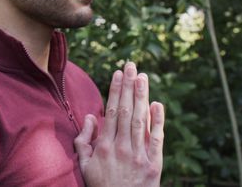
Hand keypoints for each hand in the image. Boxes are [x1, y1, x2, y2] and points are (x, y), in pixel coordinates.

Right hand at [74, 62, 164, 186]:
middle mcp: (121, 147)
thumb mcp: (84, 166)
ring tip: (143, 77)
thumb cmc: (101, 186)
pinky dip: (158, 121)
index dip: (116, 90)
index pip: (112, 112)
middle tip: (132, 65)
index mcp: (104, 146)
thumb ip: (83, 141)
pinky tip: (157, 104)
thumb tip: (90, 116)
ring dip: (142, 96)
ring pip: (141, 120)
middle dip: (129, 86)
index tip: (119, 73)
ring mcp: (139, 155)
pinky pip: (157, 139)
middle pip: (127, 111)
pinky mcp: (154, 164)